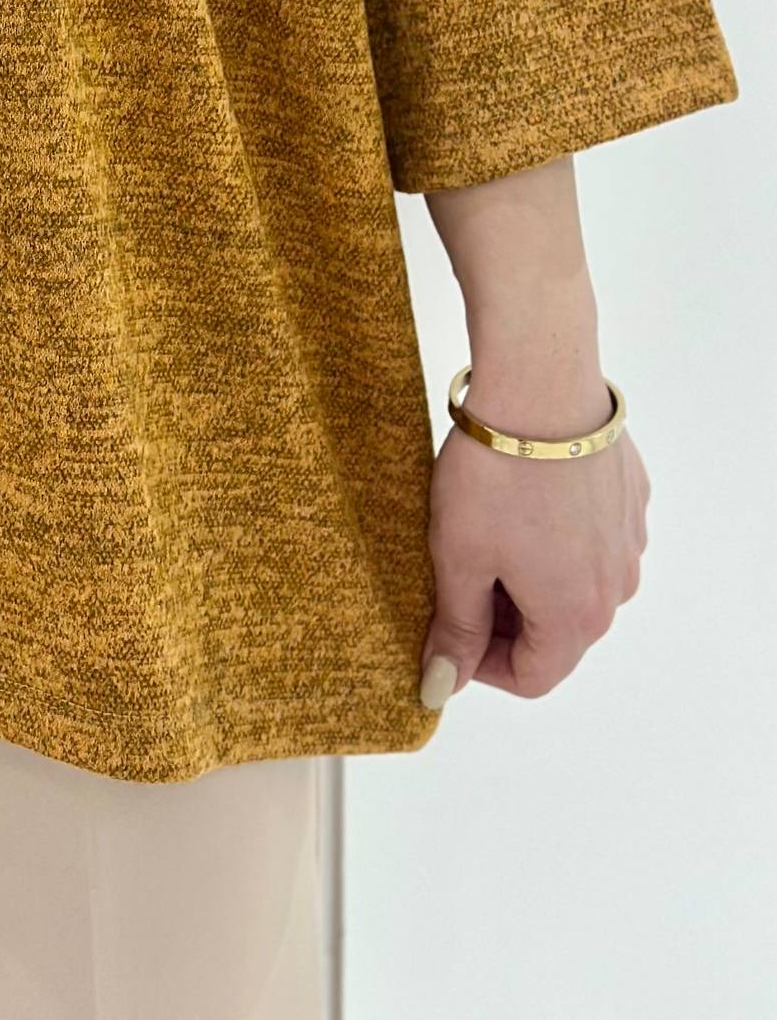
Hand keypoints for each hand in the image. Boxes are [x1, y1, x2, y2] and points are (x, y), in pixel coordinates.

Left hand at [419, 364, 647, 704]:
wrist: (540, 385)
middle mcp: (616, 588)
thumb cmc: (494, 476)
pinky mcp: (629, 497)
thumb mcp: (458, 557)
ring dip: (531, 575)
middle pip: (557, 632)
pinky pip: (592, 537)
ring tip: (484, 531)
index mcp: (575, 617)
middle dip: (504, 618)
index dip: (481, 665)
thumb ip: (455, 629)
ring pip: (575, 583)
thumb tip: (442, 687)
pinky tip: (521, 497)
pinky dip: (556, 534)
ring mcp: (629, 541)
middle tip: (455, 576)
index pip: (532, 677)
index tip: (445, 631)